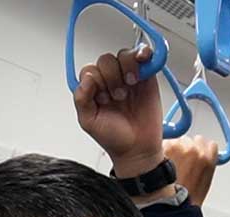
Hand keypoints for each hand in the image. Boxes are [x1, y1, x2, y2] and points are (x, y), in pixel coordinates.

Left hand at [73, 46, 164, 178]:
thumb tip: (87, 78)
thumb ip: (81, 98)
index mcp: (94, 89)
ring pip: (124, 55)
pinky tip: (143, 60)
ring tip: (131, 85)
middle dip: (111, 77)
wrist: (137, 149)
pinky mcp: (147, 77)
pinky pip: (144, 55)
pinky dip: (144, 52)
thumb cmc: (113, 137)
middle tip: (118, 96)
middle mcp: (110, 80)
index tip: (103, 98)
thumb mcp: (88, 121)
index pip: (90, 70)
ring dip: (127, 68)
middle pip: (106, 60)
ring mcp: (129, 77)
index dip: (96, 81)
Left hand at [164, 136, 218, 206]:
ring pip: (176, 141)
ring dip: (172, 150)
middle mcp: (195, 149)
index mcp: (208, 158)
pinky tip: (161, 167)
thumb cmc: (185, 199)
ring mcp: (179, 147)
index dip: (200, 150)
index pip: (208, 144)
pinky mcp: (164, 147)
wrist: (167, 205)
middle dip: (184, 150)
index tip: (195, 157)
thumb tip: (201, 155)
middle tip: (179, 165)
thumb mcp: (205, 182)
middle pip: (190, 140)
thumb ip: (205, 163)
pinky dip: (162, 152)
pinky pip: (164, 144)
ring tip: (170, 168)